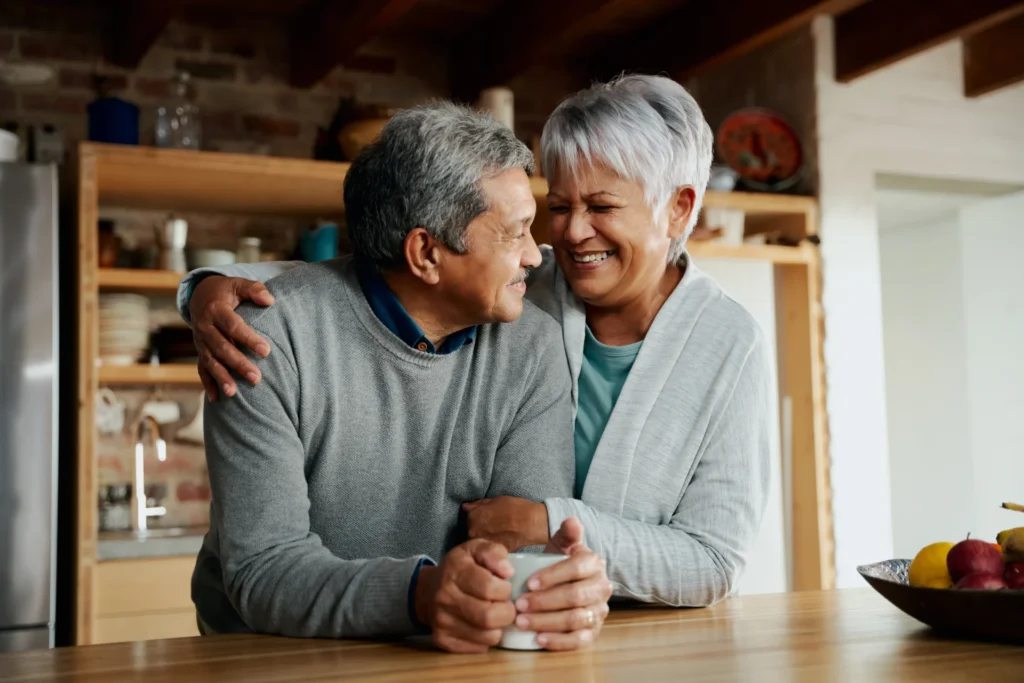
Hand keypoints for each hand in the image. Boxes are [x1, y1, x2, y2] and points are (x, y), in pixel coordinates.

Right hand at [190, 276, 274, 400]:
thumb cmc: (227, 291)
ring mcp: (200, 341)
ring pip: (210, 361)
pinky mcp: (200, 351)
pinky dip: (208, 384)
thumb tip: (270, 300)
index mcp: (215, 309)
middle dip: (238, 364)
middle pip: (222, 347)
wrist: (200, 296)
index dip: (249, 339)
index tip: (266, 351)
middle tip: (256, 378)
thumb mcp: (239, 284)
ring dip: (222, 377)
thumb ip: (255, 290)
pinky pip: (201, 369)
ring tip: (234, 393)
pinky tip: (216, 399)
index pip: (233, 326)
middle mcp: (204, 327)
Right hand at [415, 539, 516, 653]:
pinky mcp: (443, 640)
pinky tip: (484, 625)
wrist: (430, 589)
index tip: (504, 586)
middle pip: (488, 616)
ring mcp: (442, 621)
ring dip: (499, 627)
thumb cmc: (462, 567)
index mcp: (455, 572)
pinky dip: (488, 639)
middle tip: (506, 605)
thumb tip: (508, 571)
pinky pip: (479, 648)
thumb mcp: (477, 549)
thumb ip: (495, 553)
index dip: (505, 589)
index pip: (488, 588)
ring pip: (487, 636)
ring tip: (496, 614)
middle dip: (507, 612)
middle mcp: (444, 598)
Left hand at [463, 497, 548, 550]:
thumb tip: (466, 507)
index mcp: (472, 518)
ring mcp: (482, 543)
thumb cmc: (515, 509)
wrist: (530, 524)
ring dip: (484, 536)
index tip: (486, 516)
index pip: (468, 517)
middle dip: (478, 527)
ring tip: (497, 532)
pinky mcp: (491, 551)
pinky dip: (491, 542)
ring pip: (478, 539)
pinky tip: (500, 538)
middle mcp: (473, 532)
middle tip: (492, 524)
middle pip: (471, 529)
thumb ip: (478, 504)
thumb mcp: (496, 500)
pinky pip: (487, 545)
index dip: (477, 515)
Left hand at [517, 518, 611, 650]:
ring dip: (547, 622)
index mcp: (594, 563)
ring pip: (576, 619)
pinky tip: (539, 639)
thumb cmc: (562, 563)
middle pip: (575, 596)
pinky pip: (580, 640)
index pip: (576, 569)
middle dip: (545, 602)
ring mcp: (600, 611)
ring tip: (522, 622)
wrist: (570, 583)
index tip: (528, 583)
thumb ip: (566, 533)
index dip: (552, 576)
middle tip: (519, 605)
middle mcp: (602, 587)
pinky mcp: (594, 631)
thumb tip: (572, 521)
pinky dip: (559, 641)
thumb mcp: (562, 545)